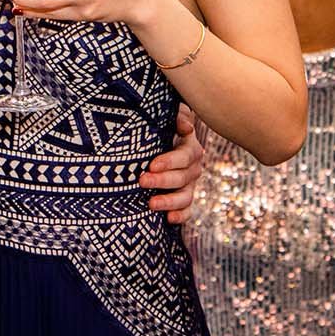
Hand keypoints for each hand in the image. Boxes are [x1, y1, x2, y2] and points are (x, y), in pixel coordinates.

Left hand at [141, 103, 205, 224]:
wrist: (159, 142)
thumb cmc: (161, 127)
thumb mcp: (168, 117)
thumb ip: (178, 116)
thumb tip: (185, 127)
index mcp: (189, 148)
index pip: (184, 156)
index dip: (170, 161)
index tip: (152, 165)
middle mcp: (192, 168)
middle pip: (182, 177)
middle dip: (162, 180)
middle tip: (142, 180)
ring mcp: (189, 185)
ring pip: (185, 197)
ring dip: (169, 201)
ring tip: (151, 204)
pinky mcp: (183, 200)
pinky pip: (187, 211)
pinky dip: (180, 216)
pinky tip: (168, 219)